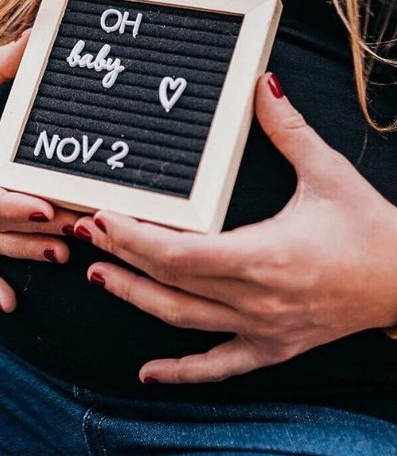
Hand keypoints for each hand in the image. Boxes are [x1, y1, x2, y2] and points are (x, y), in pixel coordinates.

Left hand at [75, 73, 396, 383]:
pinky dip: (182, 371)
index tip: (103, 218)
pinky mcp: (273, 347)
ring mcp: (263, 329)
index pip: (179, 253)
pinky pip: (219, 364)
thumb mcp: (327, 172)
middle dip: (123, 256)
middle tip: (86, 234)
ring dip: (136, 298)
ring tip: (98, 276)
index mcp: (264, 256)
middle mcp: (257, 299)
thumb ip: (288, 128)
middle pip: (171, 282)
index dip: (135, 237)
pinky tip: (148, 373)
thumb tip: (262, 82)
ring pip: (182, 321)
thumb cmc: (369, 227)